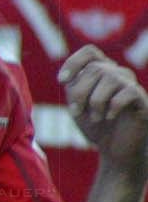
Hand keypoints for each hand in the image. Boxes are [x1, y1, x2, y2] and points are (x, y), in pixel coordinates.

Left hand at [61, 45, 147, 171]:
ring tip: (96, 118)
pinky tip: (109, 117)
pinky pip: (127, 92)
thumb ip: (73, 89)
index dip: (74, 62)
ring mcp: (131, 85)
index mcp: (101, 72)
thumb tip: (70, 78)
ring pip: (110, 78)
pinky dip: (112, 106)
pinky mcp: (142, 98)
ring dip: (96, 101)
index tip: (62, 81)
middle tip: (77, 112)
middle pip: (95, 68)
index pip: (90, 52)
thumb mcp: (77, 106)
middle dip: (80, 92)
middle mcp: (118, 74)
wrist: (114, 149)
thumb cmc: (95, 125)